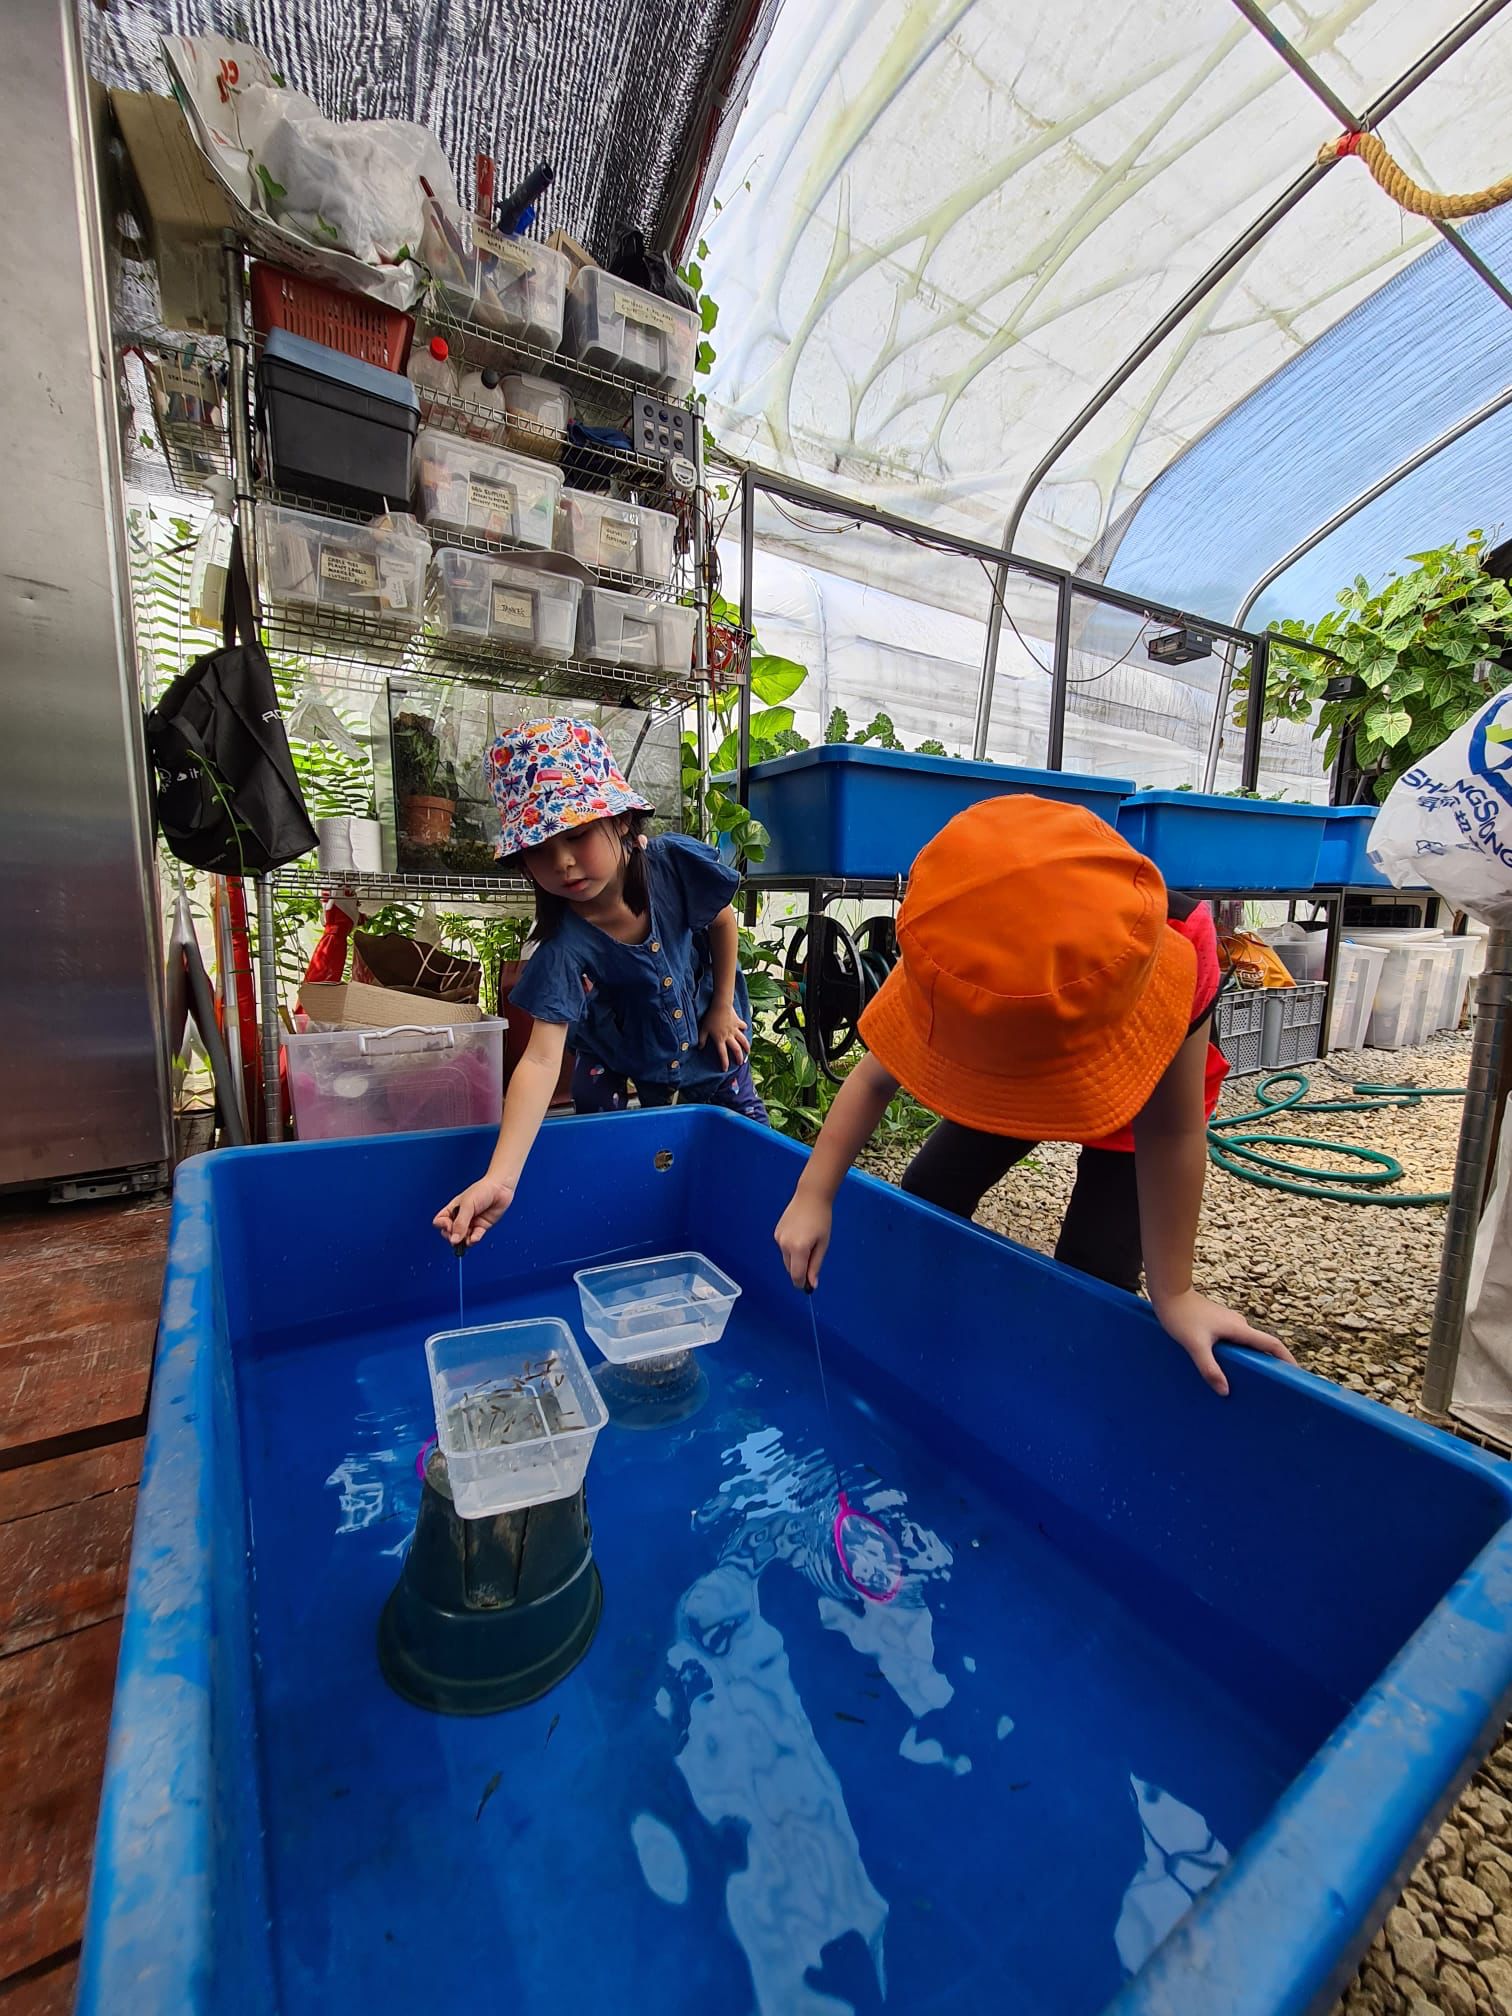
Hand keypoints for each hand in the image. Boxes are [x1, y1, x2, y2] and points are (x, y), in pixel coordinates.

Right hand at [433, 1174, 515, 1248]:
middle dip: (453, 1236)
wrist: (500, 1188)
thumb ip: (460, 1223)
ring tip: (467, 1239)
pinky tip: (474, 1238)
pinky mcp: (481, 1227)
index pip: (440, 1222)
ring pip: (462, 1238)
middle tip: (458, 1236)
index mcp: (452, 1209)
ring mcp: (471, 1223)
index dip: (443, 1226)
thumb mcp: (467, 1205)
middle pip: (450, 1233)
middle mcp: (460, 1217)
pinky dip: (474, 1239)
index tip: (449, 1226)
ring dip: (464, 1241)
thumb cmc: (482, 1190)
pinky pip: (475, 1237)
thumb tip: (454, 1240)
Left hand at [699, 1000, 749, 1072]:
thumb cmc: (711, 1017)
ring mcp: (735, 1030)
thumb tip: (700, 1048)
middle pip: (736, 1050)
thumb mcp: (703, 1029)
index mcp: (720, 1039)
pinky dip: (744, 1029)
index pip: (723, 1054)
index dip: (724, 1063)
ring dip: (746, 1047)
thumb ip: (702, 1039)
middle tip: (740, 1063)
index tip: (726, 1069)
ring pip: (743, 1040)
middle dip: (739, 1058)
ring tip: (748, 1052)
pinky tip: (744, 1030)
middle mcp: (729, 1036)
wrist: (721, 1005)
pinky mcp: (738, 1023)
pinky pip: (743, 1027)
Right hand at [775, 1189, 832, 1289]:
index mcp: (798, 1249)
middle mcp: (785, 1245)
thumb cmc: (822, 1220)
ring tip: (808, 1242)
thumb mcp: (822, 1244)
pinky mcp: (776, 1233)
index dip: (802, 1283)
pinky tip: (800, 1235)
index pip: (796, 1275)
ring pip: (786, 1258)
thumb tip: (812, 1284)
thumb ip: (815, 1265)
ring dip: (795, 1258)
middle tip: (813, 1256)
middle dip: (800, 1269)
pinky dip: (791, 1248)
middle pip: (790, 1268)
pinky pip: (784, 1248)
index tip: (808, 1285)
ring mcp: (778, 1238)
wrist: (810, 1197)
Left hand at [1152, 1289, 1293, 1396]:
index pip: (1271, 1343)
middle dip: (1268, 1362)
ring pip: (1245, 1343)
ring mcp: (1228, 1322)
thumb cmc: (1181, 1317)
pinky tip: (1226, 1364)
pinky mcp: (1218, 1322)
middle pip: (1260, 1345)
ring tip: (1249, 1378)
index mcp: (1239, 1328)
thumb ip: (1209, 1368)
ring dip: (1250, 1358)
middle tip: (1272, 1384)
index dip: (1286, 1357)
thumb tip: (1225, 1391)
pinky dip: (1237, 1353)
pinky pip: (1234, 1340)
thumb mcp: (1194, 1345)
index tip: (1296, 1372)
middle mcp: (1238, 1324)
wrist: (1169, 1292)